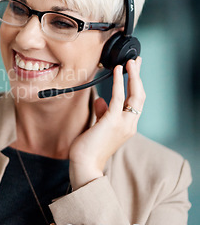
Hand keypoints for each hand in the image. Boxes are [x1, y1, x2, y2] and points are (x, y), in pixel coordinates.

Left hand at [68, 57, 144, 189]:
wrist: (85, 164)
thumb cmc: (89, 148)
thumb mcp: (97, 127)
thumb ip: (102, 114)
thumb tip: (101, 100)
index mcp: (127, 125)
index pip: (136, 101)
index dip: (136, 85)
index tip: (133, 70)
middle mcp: (129, 124)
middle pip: (139, 96)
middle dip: (138, 77)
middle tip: (136, 60)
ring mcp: (123, 123)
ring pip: (134, 95)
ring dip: (133, 76)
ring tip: (130, 62)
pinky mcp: (112, 122)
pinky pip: (119, 98)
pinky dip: (119, 83)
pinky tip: (117, 71)